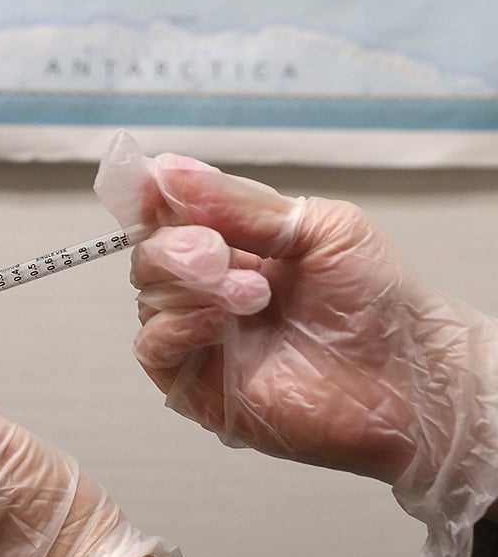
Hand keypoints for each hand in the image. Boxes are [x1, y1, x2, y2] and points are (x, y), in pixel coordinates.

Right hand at [97, 132, 497, 556]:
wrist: (409, 376)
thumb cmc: (379, 304)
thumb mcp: (320, 228)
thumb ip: (241, 204)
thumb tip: (172, 171)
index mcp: (233, 245)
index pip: (169, 214)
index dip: (151, 196)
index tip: (151, 185)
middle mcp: (208, 290)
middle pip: (149, 253)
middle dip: (177, 245)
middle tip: (218, 252)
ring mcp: (200, 338)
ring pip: (148, 297)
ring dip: (192, 286)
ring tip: (253, 294)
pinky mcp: (195, 384)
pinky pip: (154, 347)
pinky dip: (179, 325)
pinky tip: (222, 321)